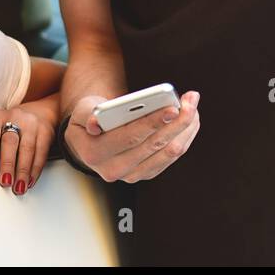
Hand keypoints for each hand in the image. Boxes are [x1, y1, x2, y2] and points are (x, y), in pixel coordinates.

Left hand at [0, 106, 55, 195]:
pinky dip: (35, 169)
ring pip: (27, 149)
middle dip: (7, 164)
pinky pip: (41, 152)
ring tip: (18, 187)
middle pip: (10, 142)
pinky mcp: (46, 131)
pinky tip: (30, 180)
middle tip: (5, 181)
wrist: (38, 112)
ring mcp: (32, 124)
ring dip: (22, 171)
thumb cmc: (10, 125)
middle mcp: (15, 117)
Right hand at [65, 91, 200, 183]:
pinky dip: (184, 136)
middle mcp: (114, 169)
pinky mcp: (147, 173)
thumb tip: (95, 123)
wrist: (91, 141)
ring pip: (168, 152)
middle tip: (191, 100)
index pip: (130, 137)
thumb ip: (88, 114)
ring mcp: (132, 175)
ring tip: (192, 104)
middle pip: (154, 145)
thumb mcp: (82, 111)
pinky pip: (172, 156)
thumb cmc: (89, 119)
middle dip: (177, 121)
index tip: (173, 108)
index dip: (153, 122)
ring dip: (186, 128)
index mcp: (95, 153)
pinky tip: (190, 118)